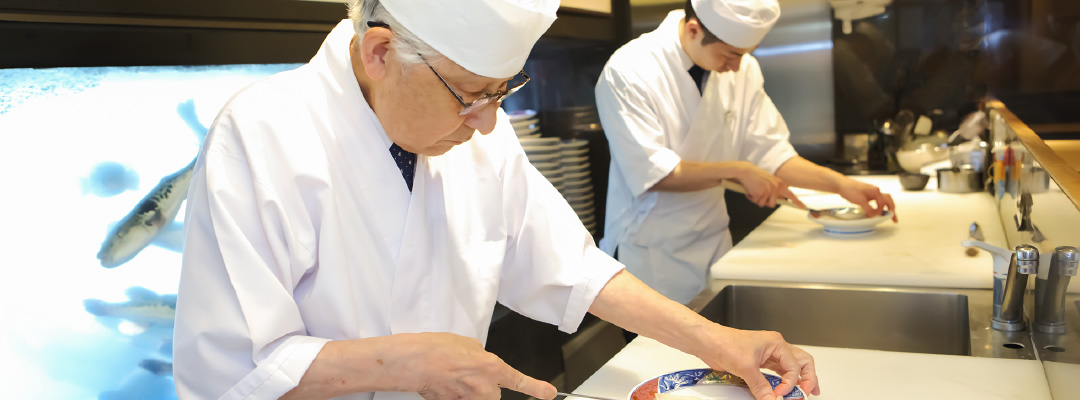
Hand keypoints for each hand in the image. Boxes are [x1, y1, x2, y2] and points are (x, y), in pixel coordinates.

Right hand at [388, 332, 555, 399]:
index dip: (537, 388)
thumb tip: (482, 362)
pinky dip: (455, 395)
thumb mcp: (466, 344)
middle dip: (484, 387)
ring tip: (451, 378)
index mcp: (491, 367)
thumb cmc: (436, 349)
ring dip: (468, 392)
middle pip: (493, 394)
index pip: (519, 381)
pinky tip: (443, 385)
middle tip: (465, 373)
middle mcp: (484, 387)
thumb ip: (481, 355)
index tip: (549, 393)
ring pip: (477, 399)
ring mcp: (469, 399)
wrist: (414, 362)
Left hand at [690, 325, 819, 399]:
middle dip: (808, 377)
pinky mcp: (760, 363)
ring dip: (799, 379)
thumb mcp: (746, 367)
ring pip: (791, 367)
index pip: (794, 367)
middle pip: (801, 362)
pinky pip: (777, 372)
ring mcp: (768, 355)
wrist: (708, 342)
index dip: (791, 383)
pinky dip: (784, 381)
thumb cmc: (725, 343)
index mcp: (776, 343)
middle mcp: (775, 348)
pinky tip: (786, 389)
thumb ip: (761, 386)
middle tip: (809, 392)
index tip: (781, 395)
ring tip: (806, 391)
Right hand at [733, 163, 804, 208]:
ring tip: (754, 191)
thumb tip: (776, 200)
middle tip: (759, 194)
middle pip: (772, 204)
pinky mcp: (760, 193)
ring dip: (757, 200)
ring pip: (762, 204)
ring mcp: (769, 190)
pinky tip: (750, 190)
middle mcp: (776, 187)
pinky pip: (755, 201)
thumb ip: (775, 189)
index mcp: (780, 184)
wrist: (746, 171)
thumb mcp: (769, 181)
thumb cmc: (755, 176)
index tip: (803, 207)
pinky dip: (751, 198)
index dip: (797, 202)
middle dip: (764, 202)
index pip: (790, 194)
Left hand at [836, 179, 896, 221]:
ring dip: (887, 207)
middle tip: (894, 219)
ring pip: (884, 200)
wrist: (841, 185)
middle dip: (892, 210)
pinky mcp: (867, 195)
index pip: (882, 203)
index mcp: (876, 191)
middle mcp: (876, 191)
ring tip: (889, 215)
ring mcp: (872, 193)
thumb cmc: (850, 189)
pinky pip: (877, 201)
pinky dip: (880, 206)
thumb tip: (874, 216)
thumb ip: (868, 209)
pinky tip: (877, 211)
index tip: (876, 216)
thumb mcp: (860, 201)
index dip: (880, 211)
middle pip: (888, 201)